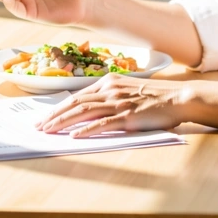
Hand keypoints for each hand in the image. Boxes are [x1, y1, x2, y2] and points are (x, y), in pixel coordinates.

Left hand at [34, 74, 188, 137]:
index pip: (77, 96)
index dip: (59, 107)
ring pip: (84, 112)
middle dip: (54, 115)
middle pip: (76, 103)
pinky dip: (86, 130)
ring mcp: (119, 102)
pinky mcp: (128, 116)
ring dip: (63, 122)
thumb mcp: (128, 90)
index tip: (45, 117)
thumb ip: (109, 97)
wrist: (178, 97)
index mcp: (109, 81)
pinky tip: (74, 136)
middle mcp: (110, 89)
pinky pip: (103, 124)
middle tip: (39, 127)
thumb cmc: (154, 97)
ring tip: (48, 131)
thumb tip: (89, 110)